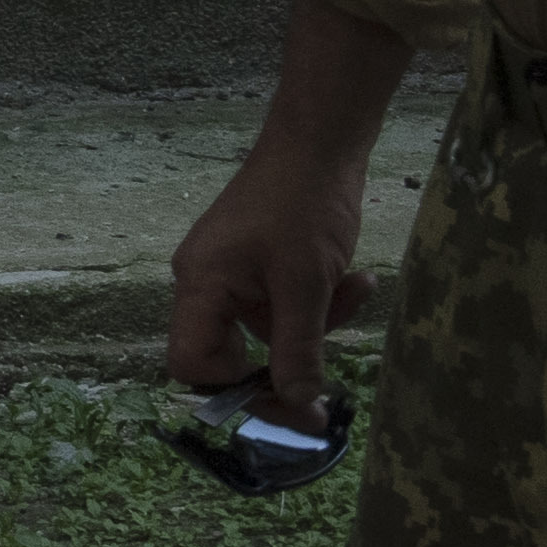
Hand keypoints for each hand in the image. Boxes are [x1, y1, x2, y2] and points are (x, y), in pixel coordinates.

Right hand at [164, 138, 373, 412]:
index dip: (232, 388)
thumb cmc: (305, 204)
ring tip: (357, 288)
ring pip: (269, 330)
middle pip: (232, 353)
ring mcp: (233, 273)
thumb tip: (298, 408)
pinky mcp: (260, 264)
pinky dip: (319, 300)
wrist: (323, 139)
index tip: (283, 396)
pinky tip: (357, 279)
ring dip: (316, 323)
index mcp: (200, 286)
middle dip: (287, 359)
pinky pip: (284, 304)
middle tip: (328, 388)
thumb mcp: (307, 286)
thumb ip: (298, 352)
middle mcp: (205, 283)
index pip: (190, 362)